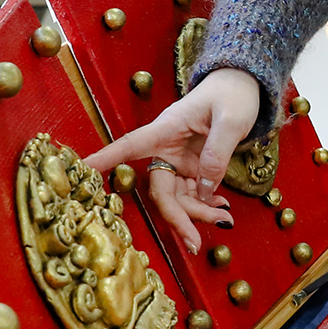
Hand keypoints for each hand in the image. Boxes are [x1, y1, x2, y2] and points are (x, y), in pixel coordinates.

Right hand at [83, 68, 261, 254]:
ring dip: (199, 214)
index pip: (130, 146)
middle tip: (195, 242)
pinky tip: (223, 209)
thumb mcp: (231, 120)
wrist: (243, 86)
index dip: (106, 158)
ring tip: (226, 219)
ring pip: (178, 198)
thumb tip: (205, 189)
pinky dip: (207, 205)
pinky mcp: (192, 167)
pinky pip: (193, 194)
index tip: (84, 169)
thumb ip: (217, 153)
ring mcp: (179, 161)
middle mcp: (167, 148)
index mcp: (166, 129)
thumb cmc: (232, 94)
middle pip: (160, 191)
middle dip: (177, 217)